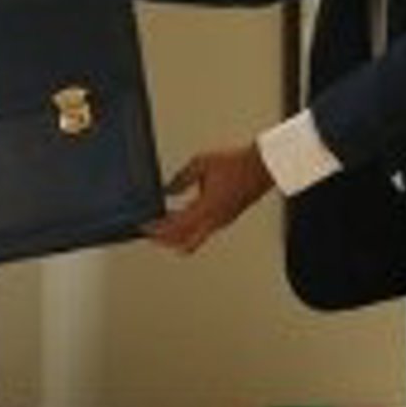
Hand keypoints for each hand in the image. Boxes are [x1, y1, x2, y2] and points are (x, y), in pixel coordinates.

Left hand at [142, 143, 275, 254]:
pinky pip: (202, 232)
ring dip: (176, 236)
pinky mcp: (225, 219)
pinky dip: (187, 230)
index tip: (144, 227)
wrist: (262, 167)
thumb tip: (167, 190)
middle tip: (149, 234)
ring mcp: (221, 222)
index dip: (156, 229)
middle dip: (163, 241)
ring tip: (161, 226)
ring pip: (193, 239)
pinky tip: (180, 217)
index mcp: (207, 208)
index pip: (175, 227)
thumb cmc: (236, 164)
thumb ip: (181, 178)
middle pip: (182, 243)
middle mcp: (214, 221)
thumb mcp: (201, 164)